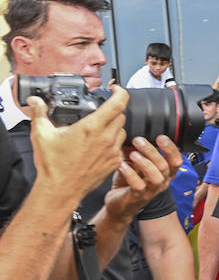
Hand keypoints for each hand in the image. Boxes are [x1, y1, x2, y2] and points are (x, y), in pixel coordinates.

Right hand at [26, 91, 126, 207]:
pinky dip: (113, 143)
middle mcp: (106, 138)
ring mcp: (113, 151)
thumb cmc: (53, 165)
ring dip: (114, 127)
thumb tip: (36, 102)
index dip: (120, 92)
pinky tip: (99, 146)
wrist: (61, 189)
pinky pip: (120, 146)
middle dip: (112, 110)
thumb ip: (39, 114)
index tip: (115, 90)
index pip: (118, 103)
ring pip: (122, 130)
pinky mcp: (115, 162)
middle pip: (120, 115)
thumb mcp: (41, 135)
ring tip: (98, 131)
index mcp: (91, 128)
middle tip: (100, 112)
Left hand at [104, 135, 182, 220]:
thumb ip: (136, 151)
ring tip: (133, 154)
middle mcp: (161, 183)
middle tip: (138, 140)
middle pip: (164, 166)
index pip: (176, 161)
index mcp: (165, 174)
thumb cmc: (128, 183)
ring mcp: (150, 191)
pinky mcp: (137, 197)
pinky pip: (138, 185)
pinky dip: (130, 173)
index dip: (171, 149)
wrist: (118, 204)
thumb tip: (134, 134)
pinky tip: (122, 166)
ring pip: (156, 176)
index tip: (160, 137)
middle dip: (151, 151)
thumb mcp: (134, 164)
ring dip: (144, 163)